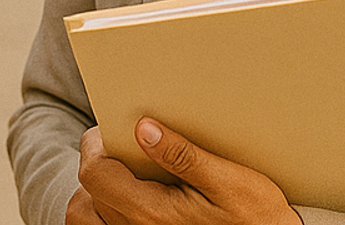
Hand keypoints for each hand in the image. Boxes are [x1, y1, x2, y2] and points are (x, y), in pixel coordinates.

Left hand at [68, 121, 301, 224]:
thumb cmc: (254, 216)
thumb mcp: (227, 181)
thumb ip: (183, 156)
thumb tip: (143, 128)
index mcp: (151, 212)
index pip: (95, 174)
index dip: (94, 145)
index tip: (112, 128)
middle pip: (90, 191)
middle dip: (101, 160)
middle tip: (123, 141)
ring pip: (94, 212)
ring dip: (103, 186)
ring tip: (128, 168)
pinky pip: (109, 224)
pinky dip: (111, 206)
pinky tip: (136, 190)